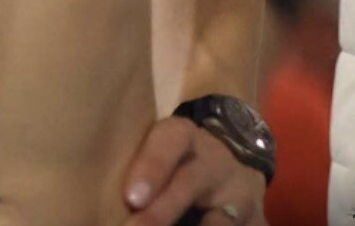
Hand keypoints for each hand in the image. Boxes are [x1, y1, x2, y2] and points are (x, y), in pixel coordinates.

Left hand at [122, 116, 266, 224]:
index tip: (132, 197)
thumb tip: (97, 201)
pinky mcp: (257, 220)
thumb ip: (136, 166)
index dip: (153, 168)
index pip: (169, 141)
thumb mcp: (159, 146)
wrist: (232, 153)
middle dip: (161, 213)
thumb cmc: (175, 157)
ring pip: (221, 220)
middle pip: (189, 183)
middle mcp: (215, 162)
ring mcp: (240, 193)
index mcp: (184, 136)